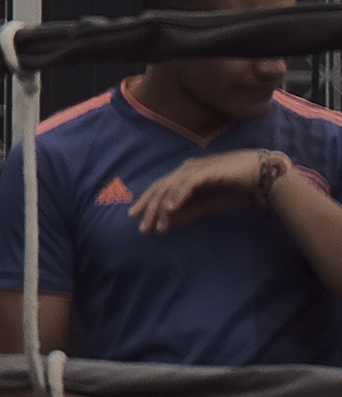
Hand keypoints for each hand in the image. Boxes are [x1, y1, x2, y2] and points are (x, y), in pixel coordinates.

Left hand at [131, 149, 280, 233]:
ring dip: (162, 209)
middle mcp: (186, 169)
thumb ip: (187, 212)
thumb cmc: (234, 188)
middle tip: (142, 228)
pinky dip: (177, 196)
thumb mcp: (206, 205)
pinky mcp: (206, 171)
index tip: (136, 219)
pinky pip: (187, 184)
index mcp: (184, 175)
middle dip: (149, 209)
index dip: (146, 203)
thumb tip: (168, 223)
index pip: (159, 188)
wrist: (260, 176)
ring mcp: (195, 169)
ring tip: (158, 226)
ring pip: (170, 188)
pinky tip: (171, 209)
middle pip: (160, 188)